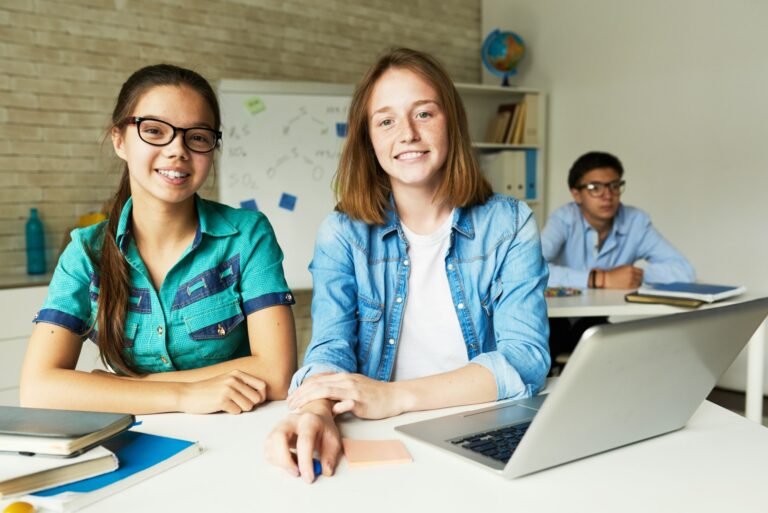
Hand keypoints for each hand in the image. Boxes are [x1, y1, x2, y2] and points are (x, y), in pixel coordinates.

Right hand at [178, 370, 265, 413]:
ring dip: (240, 409)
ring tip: (229, 405)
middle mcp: (234, 380)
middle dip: (250, 405)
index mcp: (237, 374)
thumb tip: (261, 396)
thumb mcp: (226, 380)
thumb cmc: (208, 390)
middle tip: (239, 405)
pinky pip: (237, 412)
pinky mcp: (222, 400)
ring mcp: (228, 389)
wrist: (187, 393)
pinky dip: (231, 412)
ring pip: (249, 406)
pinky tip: (222, 407)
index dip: (261, 396)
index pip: (262, 385)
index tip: (254, 401)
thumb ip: (242, 385)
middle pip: (257, 398)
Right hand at [264, 402, 340, 483]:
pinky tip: (289, 461)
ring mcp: (279, 426)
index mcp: (309, 420)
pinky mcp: (272, 435)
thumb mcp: (333, 441)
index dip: (305, 461)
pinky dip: (276, 461)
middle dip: (285, 460)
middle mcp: (291, 420)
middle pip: (279, 437)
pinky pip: (268, 451)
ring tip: (296, 465)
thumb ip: (330, 457)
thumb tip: (325, 471)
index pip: (304, 440)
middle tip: (296, 473)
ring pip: (270, 445)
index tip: (309, 478)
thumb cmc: (323, 430)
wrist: (314, 417)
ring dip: (280, 462)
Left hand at [287, 373, 404, 418]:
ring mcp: (353, 390)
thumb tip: (322, 394)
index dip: (302, 388)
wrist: (394, 396)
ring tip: (299, 409)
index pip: (317, 380)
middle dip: (300, 394)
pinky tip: (325, 415)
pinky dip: (333, 409)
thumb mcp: (353, 385)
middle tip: (289, 404)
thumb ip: (338, 388)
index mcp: (342, 377)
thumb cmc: (373, 394)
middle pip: (317, 385)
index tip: (291, 397)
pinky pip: (344, 404)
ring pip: (326, 391)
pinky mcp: (361, 402)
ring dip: (309, 400)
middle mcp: (346, 381)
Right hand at [602, 265, 643, 288]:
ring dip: (638, 282)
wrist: (606, 279)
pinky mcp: (629, 286)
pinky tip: (632, 285)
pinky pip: (636, 286)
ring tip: (633, 282)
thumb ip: (631, 269)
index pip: (641, 271)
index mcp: (630, 268)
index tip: (639, 275)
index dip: (640, 273)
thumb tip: (638, 272)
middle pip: (641, 277)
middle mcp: (631, 274)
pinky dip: (635, 286)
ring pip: (640, 282)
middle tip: (636, 279)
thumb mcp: (623, 267)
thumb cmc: (613, 273)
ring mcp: (630, 280)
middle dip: (639, 278)